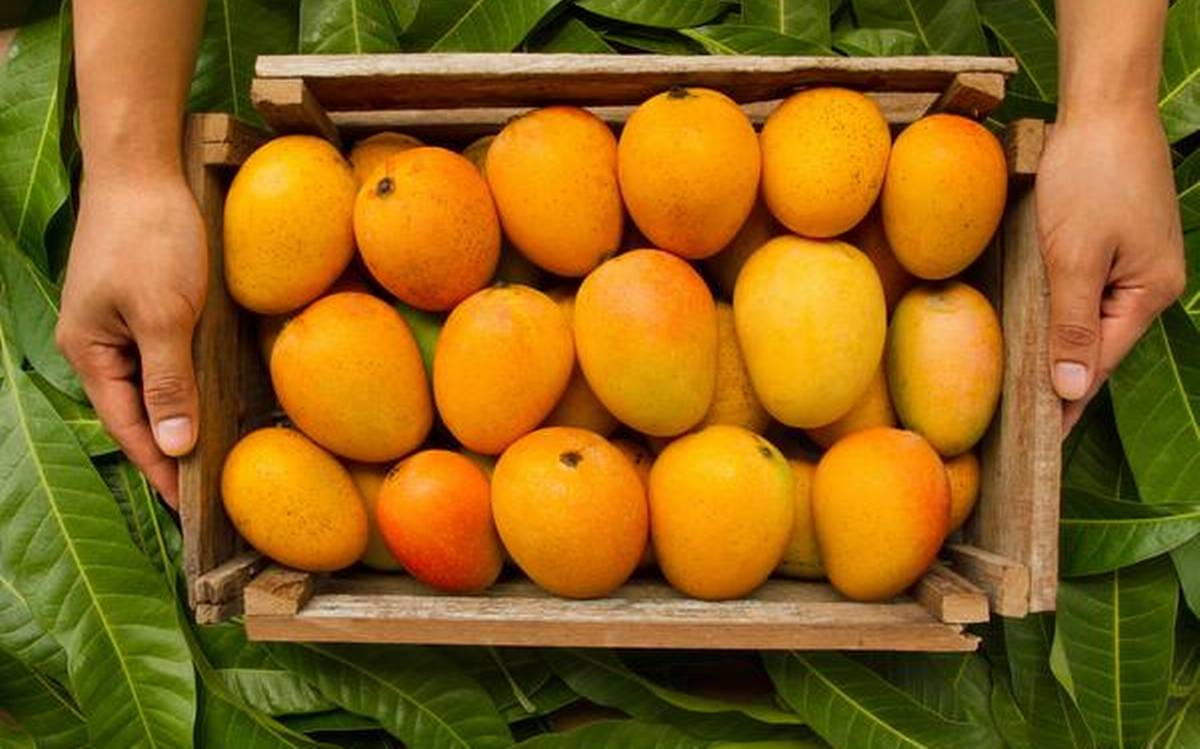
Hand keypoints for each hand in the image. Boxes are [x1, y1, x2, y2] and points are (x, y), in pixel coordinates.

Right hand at [57, 173, 206, 506]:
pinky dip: (181, 384)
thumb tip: (173, 446)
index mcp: (91, 353)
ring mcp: (119, 324)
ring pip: (149, 387)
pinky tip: (204, 399)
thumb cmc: (149, 238)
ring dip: (175, 420)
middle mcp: (99, 345)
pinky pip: (161, 359)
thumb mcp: (164, 315)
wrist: (142, 169)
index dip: (159, 469)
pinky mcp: (142, 305)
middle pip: (136, 413)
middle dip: (166, 453)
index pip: (130, 429)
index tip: (188, 508)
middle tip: (205, 493)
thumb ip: (168, 381)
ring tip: (207, 458)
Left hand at [1036, 106, 1184, 431]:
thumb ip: (1071, 324)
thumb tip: (1072, 390)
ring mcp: (1134, 263)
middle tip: (1021, 426)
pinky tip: (1037, 333)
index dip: (1067, 403)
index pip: (1098, 365)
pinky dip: (1062, 315)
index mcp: (1148, 295)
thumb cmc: (1090, 176)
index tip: (1040, 442)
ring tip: (1023, 391)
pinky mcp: (1115, 244)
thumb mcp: (1073, 256)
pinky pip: (1086, 293)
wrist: (1106, 108)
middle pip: (1096, 347)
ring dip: (1059, 350)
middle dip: (1062, 383)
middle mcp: (1148, 285)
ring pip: (1090, 321)